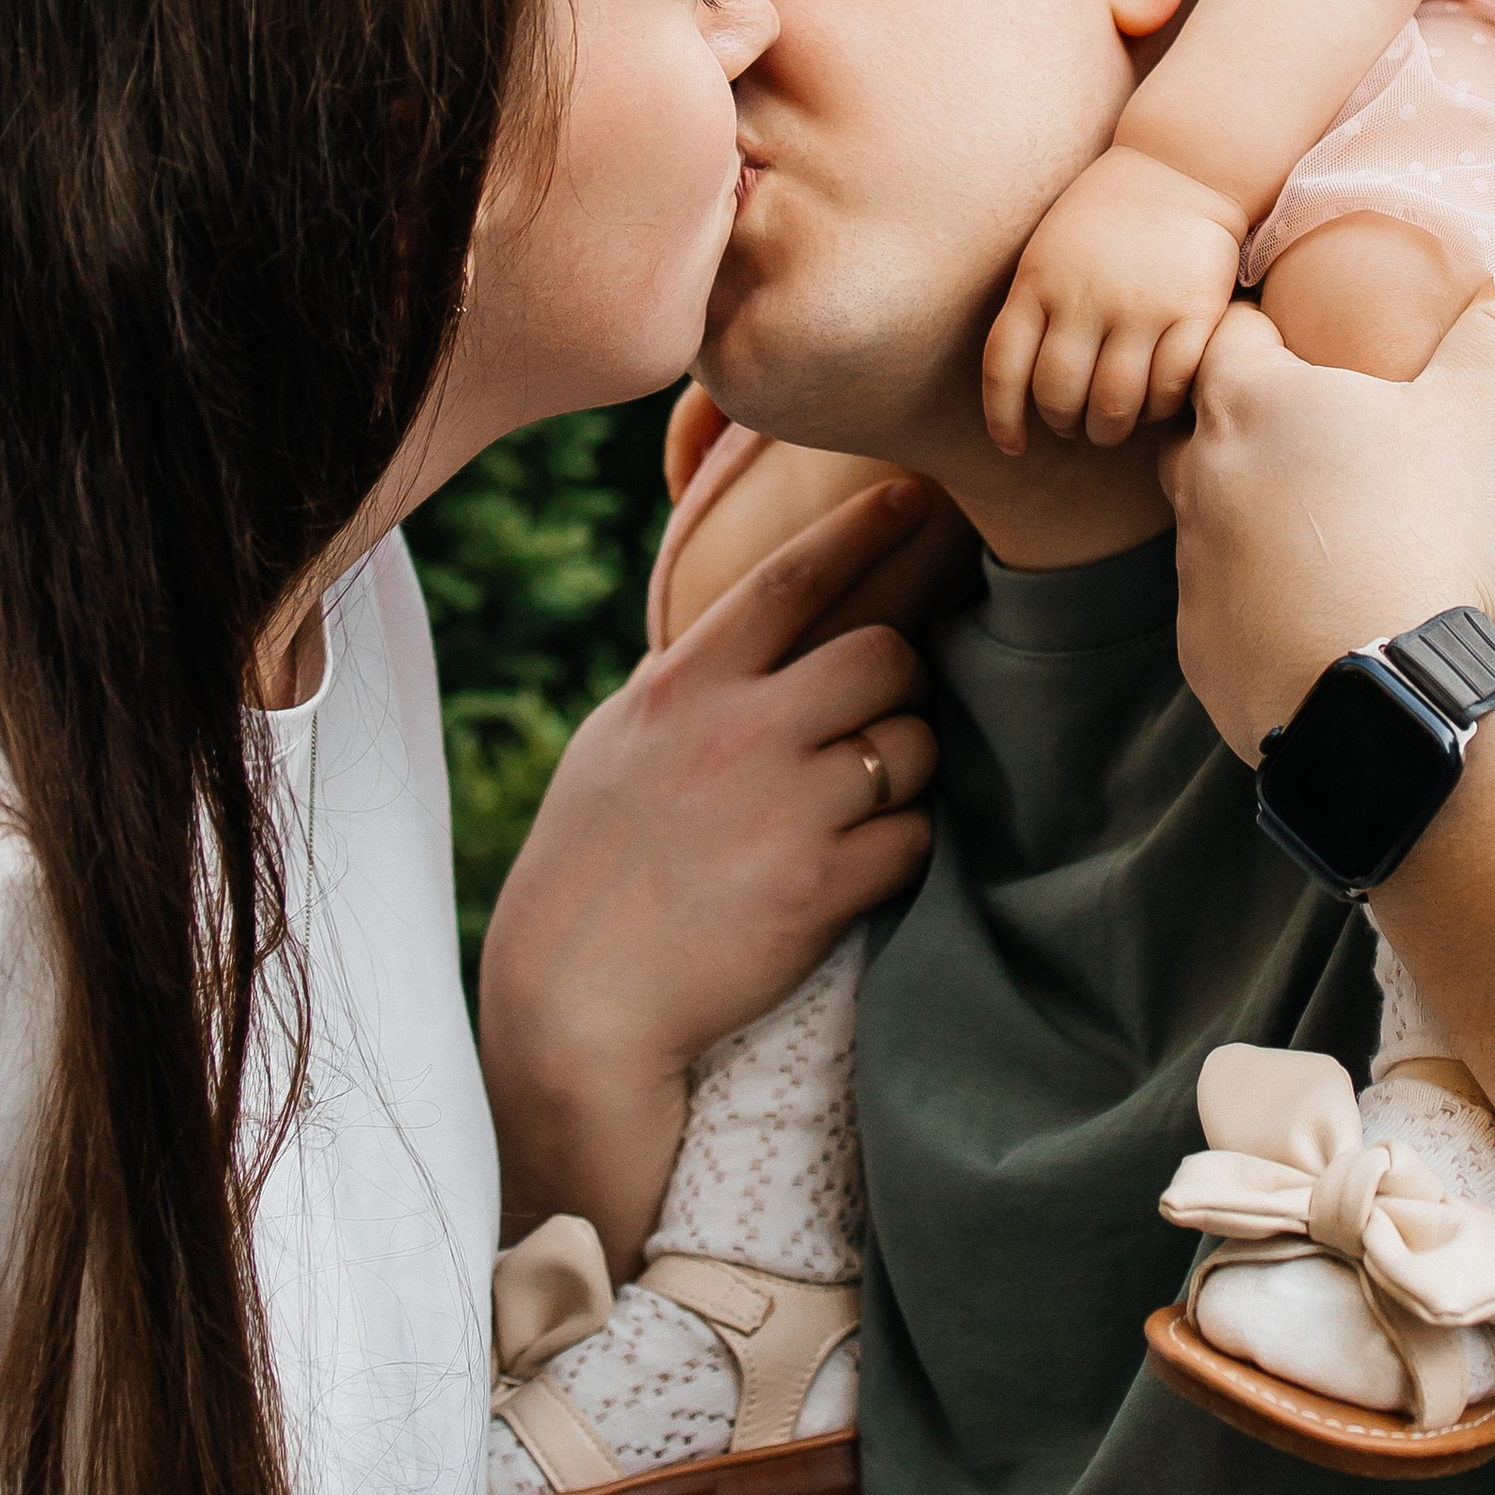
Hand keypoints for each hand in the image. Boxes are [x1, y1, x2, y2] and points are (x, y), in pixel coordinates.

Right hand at [479, 476, 939, 1270]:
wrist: (575, 1000)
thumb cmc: (589, 867)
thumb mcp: (617, 744)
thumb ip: (684, 684)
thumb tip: (735, 628)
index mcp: (684, 687)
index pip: (791, 578)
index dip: (864, 528)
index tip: (918, 495)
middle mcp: (738, 732)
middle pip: (886, 652)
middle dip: (904, 674)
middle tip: (882, 709)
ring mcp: (784, 810)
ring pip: (913, 745)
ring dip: (906, 766)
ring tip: (856, 801)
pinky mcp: (820, 889)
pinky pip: (913, 837)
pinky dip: (900, 847)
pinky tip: (855, 866)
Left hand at [982, 143, 1249, 453]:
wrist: (1180, 167)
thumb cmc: (1105, 219)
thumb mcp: (1046, 252)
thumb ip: (1031, 310)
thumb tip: (1020, 390)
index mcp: (1038, 282)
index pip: (1004, 367)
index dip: (1003, 418)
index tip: (1013, 444)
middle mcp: (1084, 297)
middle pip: (1059, 394)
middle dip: (1063, 424)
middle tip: (1074, 426)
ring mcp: (1141, 305)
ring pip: (1115, 401)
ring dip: (1110, 428)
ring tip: (1113, 425)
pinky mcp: (1194, 311)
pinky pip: (1171, 385)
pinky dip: (1160, 408)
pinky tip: (1156, 404)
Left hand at [1161, 293, 1494, 756]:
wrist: (1386, 695)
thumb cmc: (1420, 535)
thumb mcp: (1476, 421)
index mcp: (1249, 405)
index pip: (1229, 332)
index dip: (1267, 328)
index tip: (1307, 341)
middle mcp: (1200, 479)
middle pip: (1210, 425)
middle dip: (1261, 426)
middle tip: (1334, 444)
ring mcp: (1191, 568)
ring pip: (1218, 520)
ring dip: (1265, 520)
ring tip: (1343, 538)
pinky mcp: (1201, 646)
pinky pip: (1228, 609)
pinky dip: (1268, 605)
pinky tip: (1328, 615)